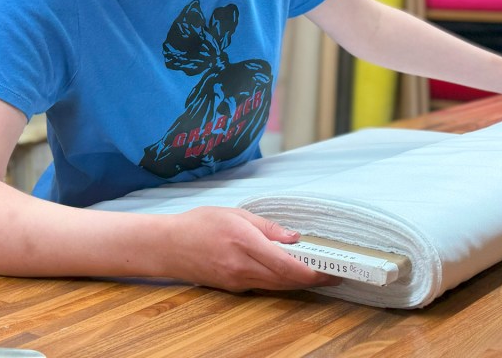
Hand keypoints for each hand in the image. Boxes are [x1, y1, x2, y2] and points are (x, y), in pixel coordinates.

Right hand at [164, 206, 338, 292]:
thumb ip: (267, 227)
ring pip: (276, 286)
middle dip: (311, 280)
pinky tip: (290, 275)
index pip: (284, 264)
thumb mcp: (236, 214)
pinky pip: (262, 286)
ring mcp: (236, 280)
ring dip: (298, 283)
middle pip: (285, 280)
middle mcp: (242, 266)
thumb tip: (294, 238)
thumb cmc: (200, 224)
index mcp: (244, 242)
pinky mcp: (232, 287)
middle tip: (333, 274)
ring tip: (318, 275)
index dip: (311, 271)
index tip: (329, 270)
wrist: (168, 246)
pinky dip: (279, 282)